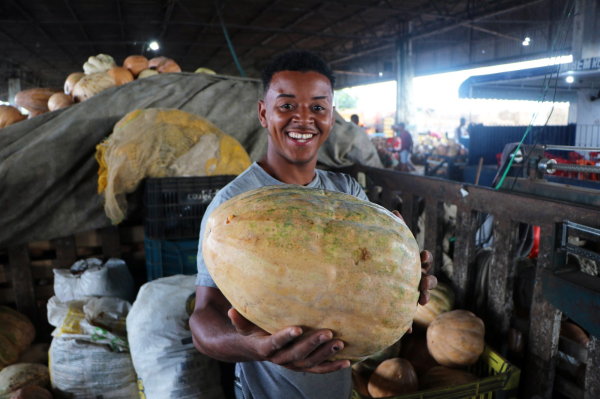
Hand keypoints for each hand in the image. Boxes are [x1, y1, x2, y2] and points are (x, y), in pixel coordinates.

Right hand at [228, 308, 349, 373]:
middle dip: (313, 344)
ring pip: (310, 363)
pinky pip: (319, 369)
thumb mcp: (245, 326)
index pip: (274, 343)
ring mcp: (293, 364)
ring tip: (339, 343)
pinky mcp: (303, 366)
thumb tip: (231, 309)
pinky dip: (332, 367)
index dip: (285, 336)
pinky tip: (347, 362)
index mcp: (265, 348)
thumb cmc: (253, 331)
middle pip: (297, 354)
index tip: (297, 328)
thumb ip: (240, 320)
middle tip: (328, 332)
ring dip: (326, 355)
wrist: (257, 348)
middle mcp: (280, 359)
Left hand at [392, 211, 437, 333]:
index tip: (422, 255)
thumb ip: (394, 228)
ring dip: (423, 298)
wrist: (377, 268)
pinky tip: (407, 331)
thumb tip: (394, 211)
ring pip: (421, 297)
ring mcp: (410, 292)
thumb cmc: (386, 254)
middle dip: (428, 281)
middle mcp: (415, 278)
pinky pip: (406, 317)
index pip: (423, 260)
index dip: (425, 258)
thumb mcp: (390, 241)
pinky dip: (408, 324)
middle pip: (428, 280)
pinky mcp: (401, 305)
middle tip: (424, 282)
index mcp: (413, 263)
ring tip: (421, 300)